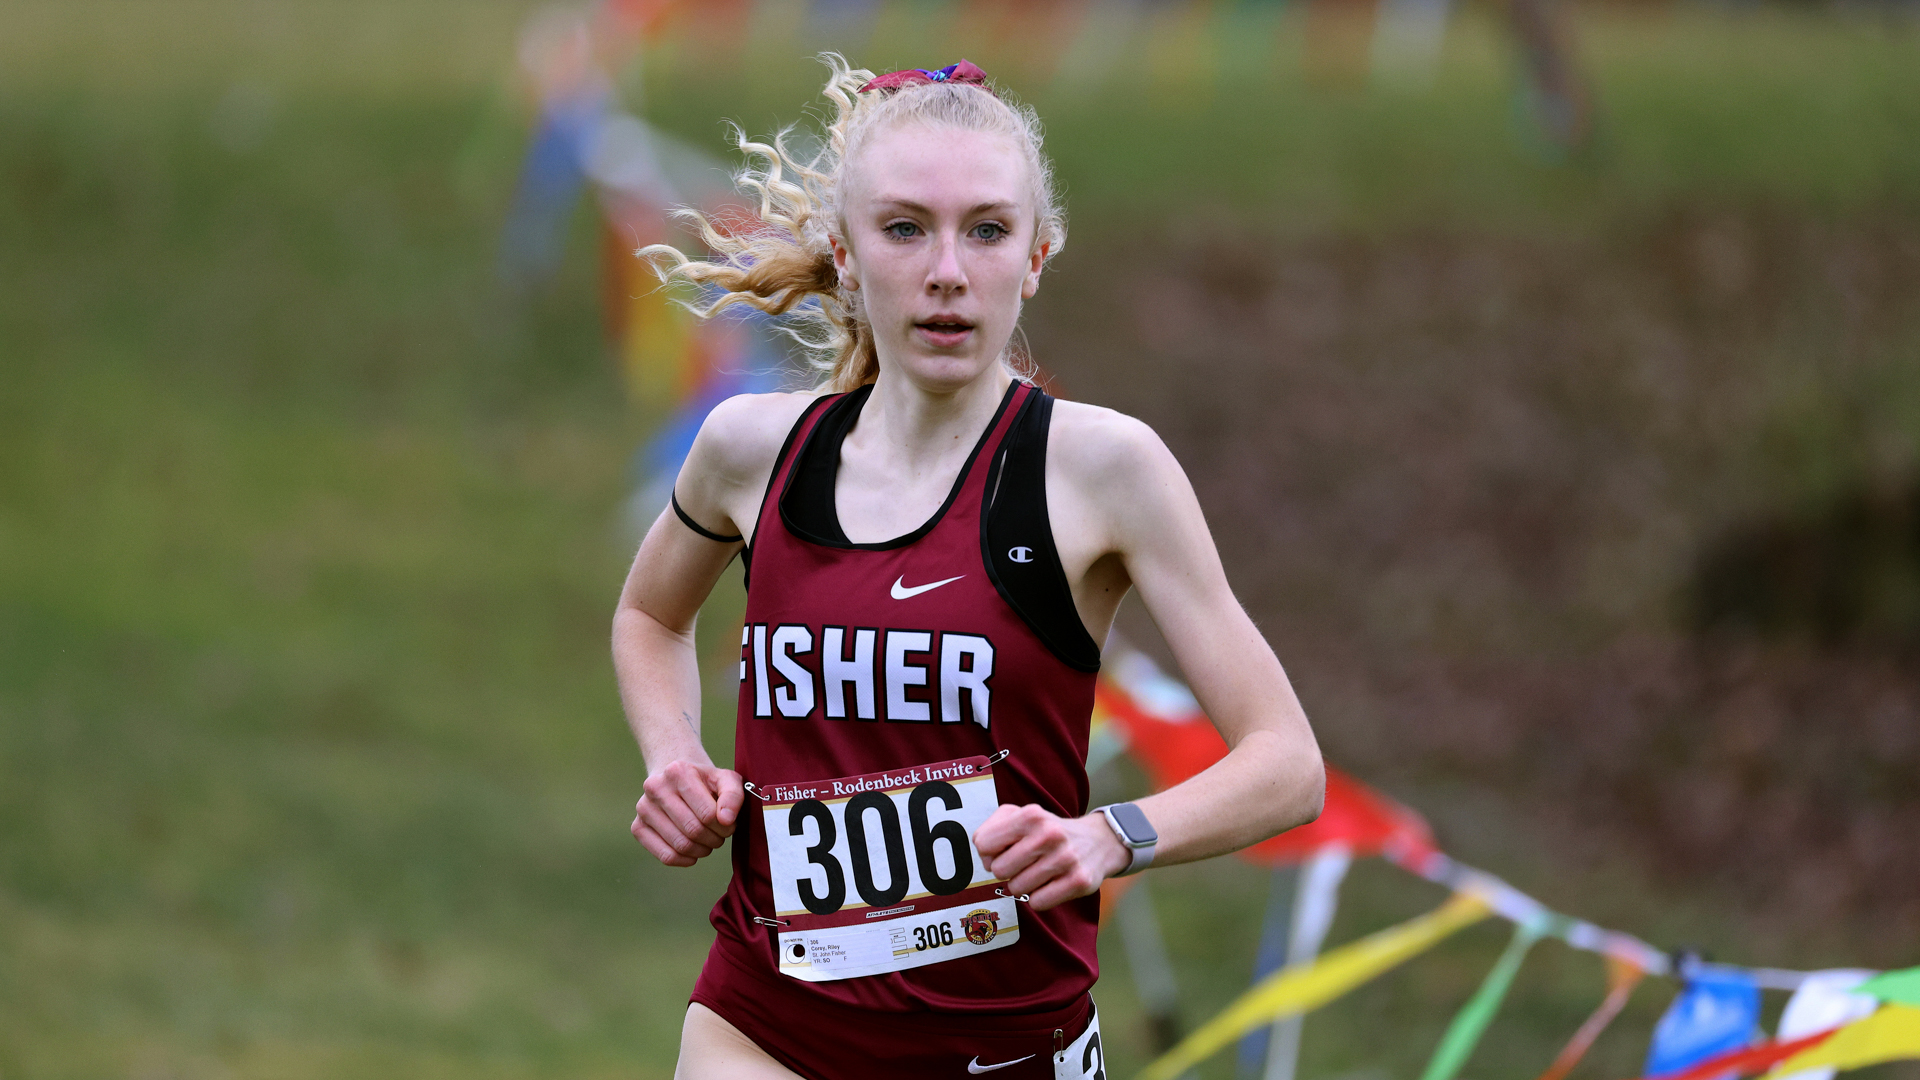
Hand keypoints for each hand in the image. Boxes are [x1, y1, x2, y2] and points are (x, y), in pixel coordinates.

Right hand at [632, 760, 743, 866]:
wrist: (675, 778)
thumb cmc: (704, 781)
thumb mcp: (725, 779)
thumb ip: (733, 796)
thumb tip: (726, 820)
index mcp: (678, 772)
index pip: (708, 814)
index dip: (725, 827)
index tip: (729, 825)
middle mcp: (655, 787)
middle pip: (693, 830)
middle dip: (714, 839)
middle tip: (720, 836)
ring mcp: (643, 808)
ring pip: (680, 845)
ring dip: (702, 850)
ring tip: (708, 841)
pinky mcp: (638, 827)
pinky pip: (665, 856)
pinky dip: (685, 860)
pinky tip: (693, 853)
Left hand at [973, 805, 1131, 910]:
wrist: (1098, 840)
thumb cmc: (1049, 831)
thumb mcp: (1021, 815)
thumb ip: (992, 830)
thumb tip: (987, 858)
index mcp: (1031, 815)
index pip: (983, 844)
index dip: (989, 853)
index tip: (1003, 851)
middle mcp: (1049, 834)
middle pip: (999, 870)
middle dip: (1007, 871)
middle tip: (1023, 864)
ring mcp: (1065, 858)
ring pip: (1017, 889)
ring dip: (1024, 885)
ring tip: (1038, 872)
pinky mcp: (1078, 881)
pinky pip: (1038, 902)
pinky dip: (1039, 898)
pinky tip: (1050, 884)